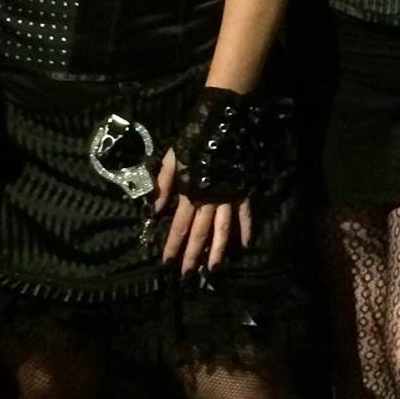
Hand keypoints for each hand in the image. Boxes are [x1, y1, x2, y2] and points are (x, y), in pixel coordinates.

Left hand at [158, 145, 253, 271]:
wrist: (223, 123)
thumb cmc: (194, 139)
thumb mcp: (171, 158)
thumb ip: (162, 184)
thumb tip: (154, 209)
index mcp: (190, 193)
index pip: (179, 226)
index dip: (172, 245)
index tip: (167, 262)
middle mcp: (209, 200)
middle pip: (200, 233)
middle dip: (193, 255)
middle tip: (188, 275)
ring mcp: (228, 197)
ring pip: (222, 230)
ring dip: (217, 251)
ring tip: (214, 269)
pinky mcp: (243, 191)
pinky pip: (244, 215)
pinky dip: (245, 230)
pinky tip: (244, 245)